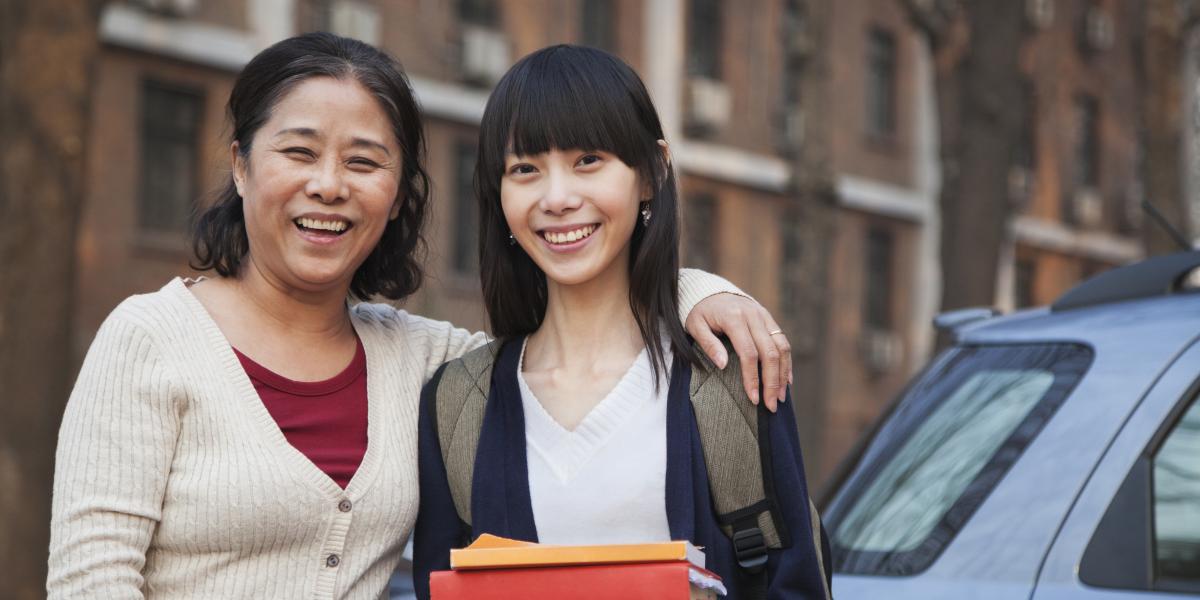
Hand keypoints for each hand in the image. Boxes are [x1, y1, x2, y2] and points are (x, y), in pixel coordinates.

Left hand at [685, 293, 791, 411]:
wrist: (709, 291)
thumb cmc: (700, 312)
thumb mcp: (695, 326)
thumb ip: (708, 344)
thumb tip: (722, 365)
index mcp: (734, 318)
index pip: (748, 353)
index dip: (752, 378)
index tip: (753, 398)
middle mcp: (753, 315)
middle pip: (769, 353)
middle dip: (771, 382)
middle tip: (771, 405)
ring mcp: (764, 316)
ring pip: (781, 347)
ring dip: (783, 374)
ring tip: (780, 397)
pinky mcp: (769, 319)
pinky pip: (783, 342)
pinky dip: (786, 362)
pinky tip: (786, 380)